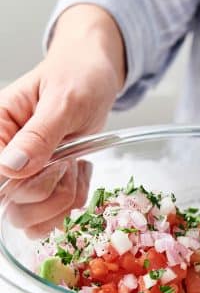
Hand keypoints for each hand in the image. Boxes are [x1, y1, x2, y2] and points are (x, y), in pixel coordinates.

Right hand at [0, 3, 124, 232]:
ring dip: (62, 199)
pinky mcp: (41, 184)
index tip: (56, 163)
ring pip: (28, 217)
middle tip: (70, 161)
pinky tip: (80, 173)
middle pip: (9, 204)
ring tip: (75, 167)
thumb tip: (12, 166)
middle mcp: (3, 154)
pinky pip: (50, 215)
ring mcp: (21, 173)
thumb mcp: (64, 100)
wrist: (96, 76)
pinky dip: (72, 200)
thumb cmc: (78, 77)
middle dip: (49, 193)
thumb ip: (40, 134)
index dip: (24, 183)